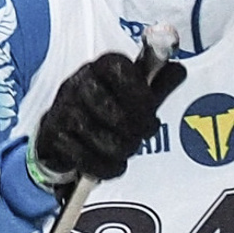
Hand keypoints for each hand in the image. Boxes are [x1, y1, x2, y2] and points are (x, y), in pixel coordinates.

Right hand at [30, 45, 185, 188]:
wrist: (61, 129)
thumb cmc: (104, 108)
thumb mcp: (134, 92)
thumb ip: (158, 84)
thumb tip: (179, 71)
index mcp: (103, 66)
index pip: (124, 73)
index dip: (142, 97)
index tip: (151, 111)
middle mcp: (80, 82)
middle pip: (115, 113)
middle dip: (135, 132)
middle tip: (141, 136)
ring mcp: (64, 109)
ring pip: (101, 139)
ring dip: (120, 152)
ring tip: (126, 150)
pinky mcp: (54, 135)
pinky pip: (84, 157)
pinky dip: (103, 167)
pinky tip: (112, 165)